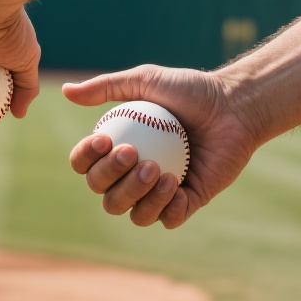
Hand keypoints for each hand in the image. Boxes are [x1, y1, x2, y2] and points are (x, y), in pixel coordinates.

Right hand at [64, 64, 260, 228]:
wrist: (234, 107)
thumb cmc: (190, 90)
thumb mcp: (146, 81)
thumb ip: (106, 87)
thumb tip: (66, 90)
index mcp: (117, 150)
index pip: (86, 165)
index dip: (87, 158)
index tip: (105, 139)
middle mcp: (133, 175)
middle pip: (103, 193)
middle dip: (112, 177)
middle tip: (135, 153)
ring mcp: (158, 192)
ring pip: (131, 212)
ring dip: (138, 195)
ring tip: (159, 171)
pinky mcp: (186, 202)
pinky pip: (167, 219)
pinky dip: (166, 208)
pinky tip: (175, 186)